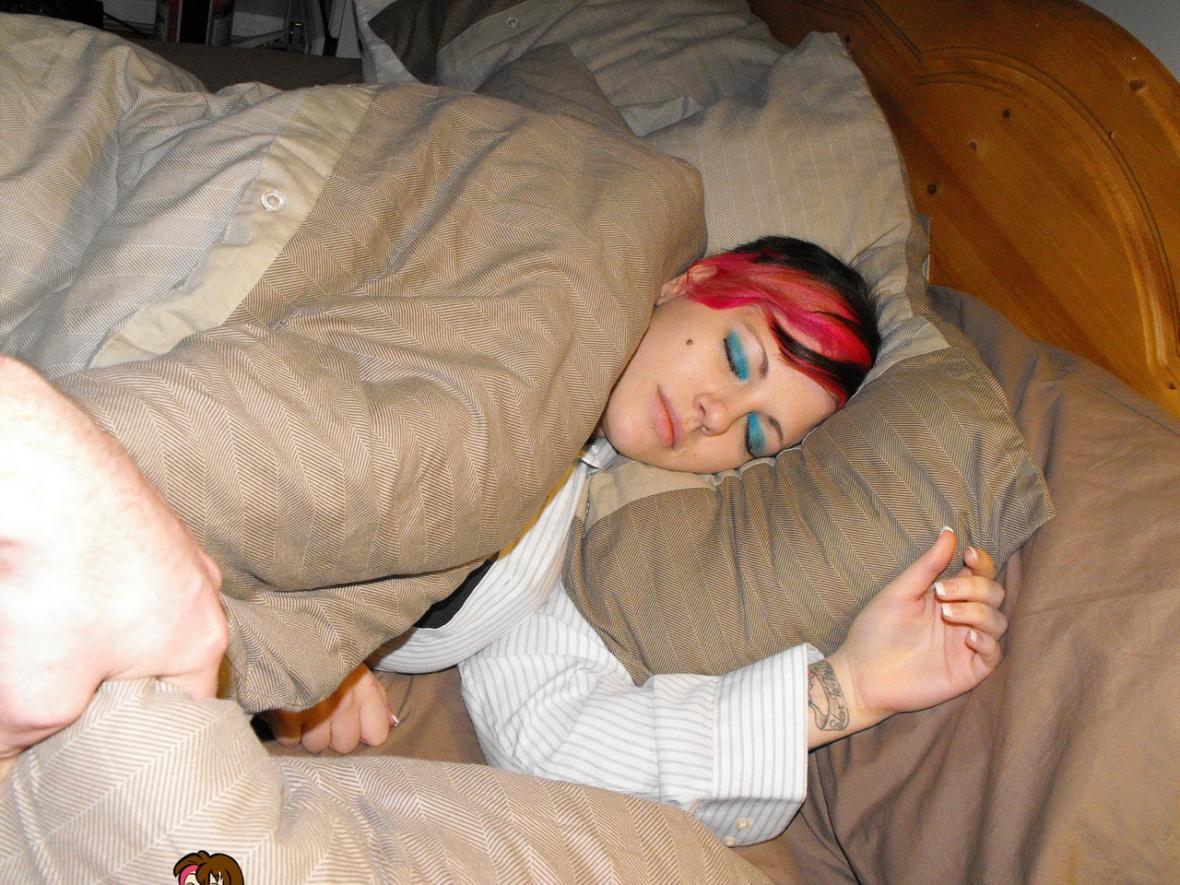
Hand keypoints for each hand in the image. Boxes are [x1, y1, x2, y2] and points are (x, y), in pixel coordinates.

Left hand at [0, 356, 227, 756]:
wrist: (39, 477)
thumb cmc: (60, 585)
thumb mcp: (40, 698)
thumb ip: (33, 739)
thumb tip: (14, 747)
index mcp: (202, 638)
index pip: (188, 709)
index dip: (142, 732)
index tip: (98, 741)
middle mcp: (199, 585)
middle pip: (159, 652)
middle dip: (111, 673)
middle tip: (60, 684)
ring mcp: (172, 539)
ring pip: (134, 603)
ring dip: (92, 621)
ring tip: (43, 622)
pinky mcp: (136, 505)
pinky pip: (114, 561)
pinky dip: (80, 576)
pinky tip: (41, 577)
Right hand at [263, 663, 394, 753]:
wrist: (285, 633)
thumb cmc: (325, 653)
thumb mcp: (357, 667)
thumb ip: (378, 697)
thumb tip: (393, 723)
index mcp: (364, 688)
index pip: (377, 735)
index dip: (363, 731)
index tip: (352, 720)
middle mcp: (344, 701)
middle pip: (345, 745)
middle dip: (334, 734)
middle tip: (324, 713)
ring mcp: (315, 709)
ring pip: (317, 746)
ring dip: (309, 733)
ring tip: (304, 710)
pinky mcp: (286, 714)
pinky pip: (291, 741)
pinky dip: (287, 730)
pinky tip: (288, 711)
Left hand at [812, 528, 1006, 745]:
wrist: (863, 674)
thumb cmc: (876, 630)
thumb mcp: (900, 592)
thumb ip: (927, 566)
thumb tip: (949, 532)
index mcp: (947, 595)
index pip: (980, 574)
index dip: (982, 561)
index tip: (968, 555)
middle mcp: (962, 617)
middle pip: (994, 593)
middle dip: (975, 588)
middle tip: (942, 592)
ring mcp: (967, 644)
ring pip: (999, 621)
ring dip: (978, 612)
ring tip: (946, 614)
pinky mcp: (970, 670)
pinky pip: (995, 654)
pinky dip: (986, 642)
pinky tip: (966, 637)